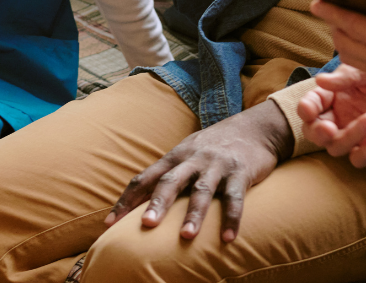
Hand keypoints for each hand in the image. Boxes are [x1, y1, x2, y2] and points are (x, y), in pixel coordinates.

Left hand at [104, 100, 292, 242]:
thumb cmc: (214, 146)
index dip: (127, 199)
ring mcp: (217, 165)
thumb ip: (167, 174)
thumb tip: (138, 201)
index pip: (145, 177)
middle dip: (157, 203)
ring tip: (186, 236)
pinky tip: (229, 238)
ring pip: (202, 190)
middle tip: (146, 225)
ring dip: (194, 214)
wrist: (255, 127)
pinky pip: (235, 198)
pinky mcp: (240, 172)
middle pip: (170, 181)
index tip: (110, 223)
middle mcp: (193, 159)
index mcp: (175, 157)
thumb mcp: (187, 153)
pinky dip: (232, 218)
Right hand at [298, 65, 365, 167]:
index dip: (306, 108)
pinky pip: (361, 159)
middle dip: (317, 131)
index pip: (312, 104)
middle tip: (329, 129)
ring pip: (337, 147)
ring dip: (348, 137)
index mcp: (339, 94)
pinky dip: (365, 152)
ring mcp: (361, 134)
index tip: (308, 109)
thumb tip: (320, 80)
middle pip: (316, 132)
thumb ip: (348, 76)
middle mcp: (345, 115)